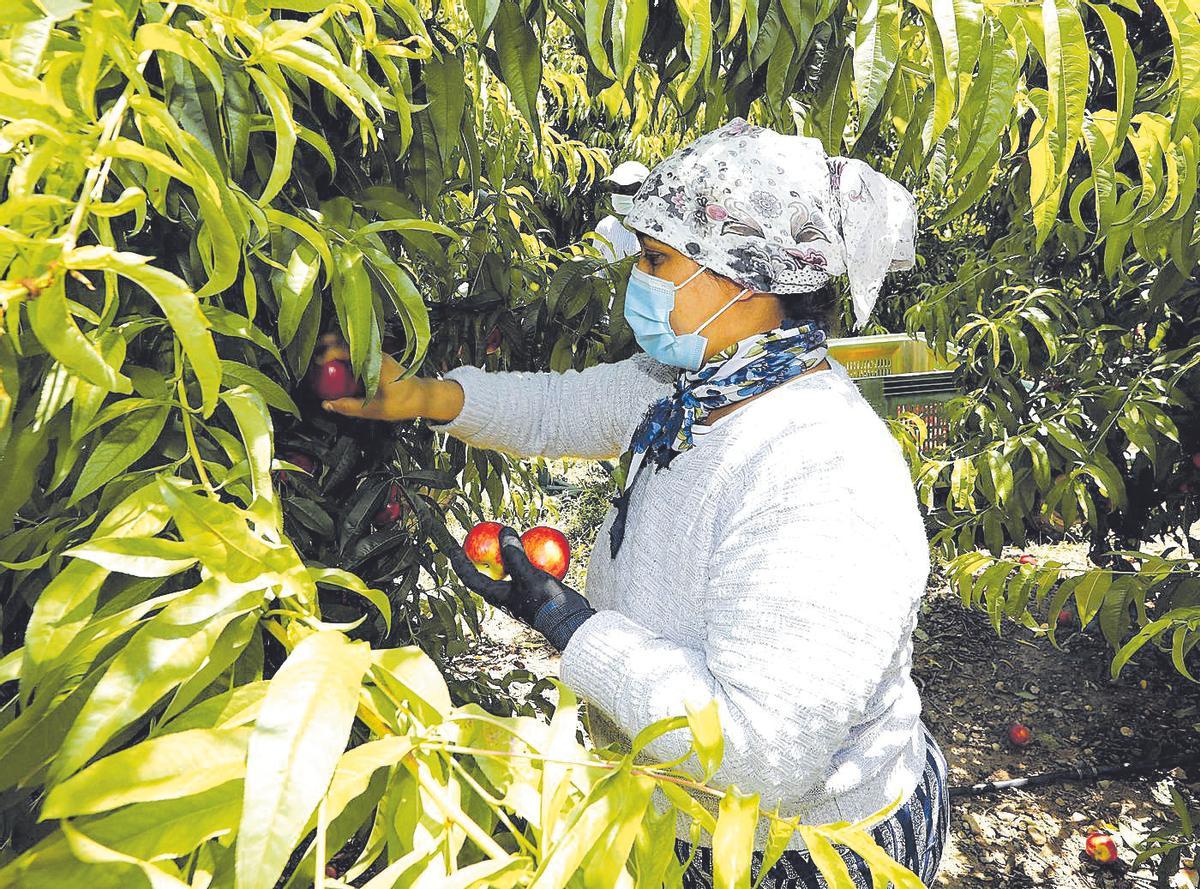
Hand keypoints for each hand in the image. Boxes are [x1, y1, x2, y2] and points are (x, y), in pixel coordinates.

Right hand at [316, 334, 462, 421]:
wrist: (423, 396)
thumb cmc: (403, 402)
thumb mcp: (373, 409)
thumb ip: (348, 407)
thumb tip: (328, 405)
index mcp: (375, 362)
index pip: (346, 349)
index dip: (328, 353)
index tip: (317, 363)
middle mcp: (376, 354)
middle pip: (347, 340)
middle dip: (328, 344)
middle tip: (314, 354)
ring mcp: (378, 354)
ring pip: (352, 344)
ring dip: (336, 348)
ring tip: (323, 359)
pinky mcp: (379, 358)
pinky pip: (359, 352)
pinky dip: (346, 355)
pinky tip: (338, 366)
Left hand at [442, 525, 595, 650]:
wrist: (569, 621)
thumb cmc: (545, 602)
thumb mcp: (528, 575)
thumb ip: (514, 554)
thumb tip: (504, 530)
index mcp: (496, 595)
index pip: (470, 576)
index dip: (459, 562)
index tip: (453, 547)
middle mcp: (505, 595)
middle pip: (489, 571)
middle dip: (485, 554)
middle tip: (485, 536)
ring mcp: (520, 594)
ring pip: (509, 571)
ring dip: (508, 554)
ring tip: (510, 538)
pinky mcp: (535, 592)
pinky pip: (527, 571)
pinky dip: (528, 558)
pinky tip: (537, 546)